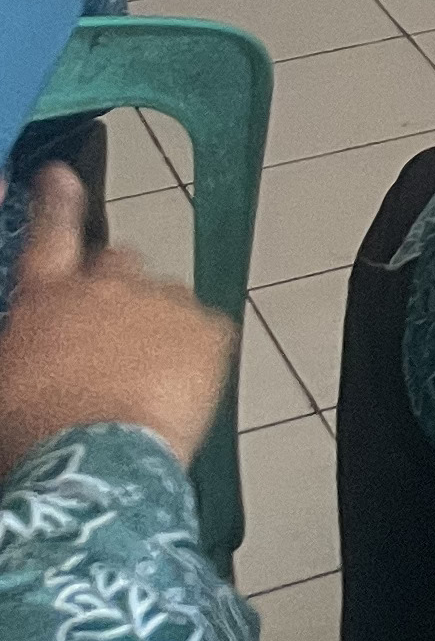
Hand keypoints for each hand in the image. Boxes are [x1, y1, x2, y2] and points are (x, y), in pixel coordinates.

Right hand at [0, 166, 232, 472]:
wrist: (94, 462)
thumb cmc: (39, 434)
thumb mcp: (8, 377)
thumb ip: (27, 343)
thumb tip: (38, 346)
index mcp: (48, 300)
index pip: (51, 232)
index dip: (56, 201)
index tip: (60, 178)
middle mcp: (106, 287)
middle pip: (118, 265)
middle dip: (116, 294)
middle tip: (111, 344)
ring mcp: (163, 302)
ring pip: (165, 301)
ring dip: (156, 328)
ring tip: (139, 382)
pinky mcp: (208, 328)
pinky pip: (205, 331)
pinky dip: (193, 354)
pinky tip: (170, 389)